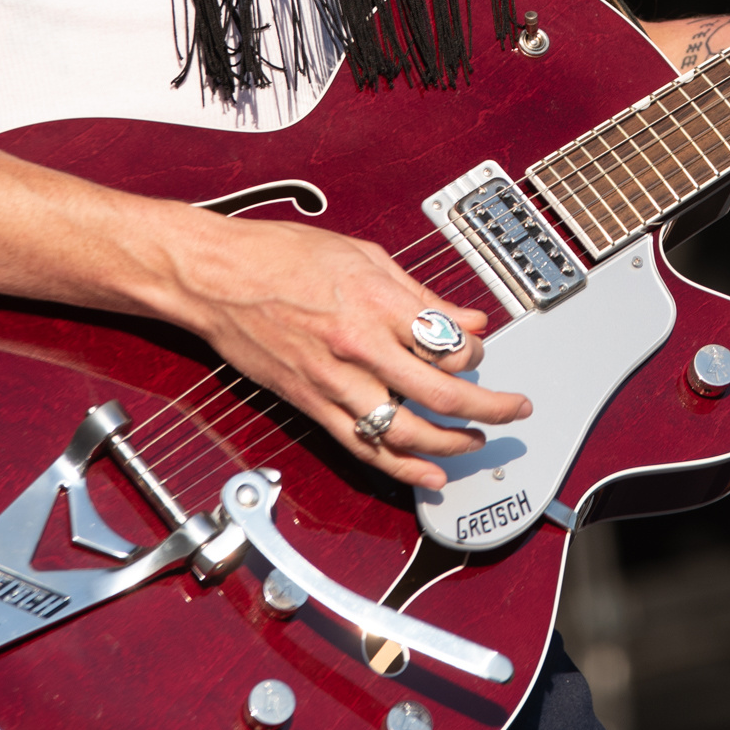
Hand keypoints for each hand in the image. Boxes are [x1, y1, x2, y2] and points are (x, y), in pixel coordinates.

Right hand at [155, 211, 531, 490]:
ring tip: (477, 443)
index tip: (480, 351)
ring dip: (452, 445)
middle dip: (489, 407)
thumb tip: (466, 319)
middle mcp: (359, 346)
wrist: (214, 278)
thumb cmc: (279, 256)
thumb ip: (419, 294)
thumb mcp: (362, 255)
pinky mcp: (311, 405)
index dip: (476, 352)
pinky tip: (430, 475)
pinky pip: (365, 447)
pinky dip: (403, 468)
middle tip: (514, 410)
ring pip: (407, 431)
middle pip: (442, 393)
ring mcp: (334, 382)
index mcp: (376, 302)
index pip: (450, 343)